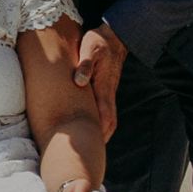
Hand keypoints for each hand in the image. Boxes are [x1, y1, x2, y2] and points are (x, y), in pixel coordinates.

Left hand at [73, 23, 127, 141]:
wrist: (113, 36)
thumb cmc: (99, 42)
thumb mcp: (91, 48)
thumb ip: (85, 64)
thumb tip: (79, 81)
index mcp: (104, 87)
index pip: (105, 116)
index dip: (99, 133)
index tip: (91, 148)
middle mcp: (108, 93)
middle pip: (109, 123)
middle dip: (101, 139)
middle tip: (89, 155)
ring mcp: (108, 92)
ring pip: (108, 119)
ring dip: (101, 133)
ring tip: (88, 148)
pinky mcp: (105, 89)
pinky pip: (103, 110)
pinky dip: (99, 122)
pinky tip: (88, 127)